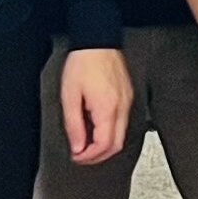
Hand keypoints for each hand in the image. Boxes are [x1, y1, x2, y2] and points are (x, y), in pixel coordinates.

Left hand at [60, 46, 134, 166]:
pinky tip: (97, 128)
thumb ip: (74, 126)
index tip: (77, 156)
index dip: (89, 157)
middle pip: (116, 145)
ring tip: (87, 144)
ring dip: (105, 145)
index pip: (104, 146)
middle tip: (82, 155)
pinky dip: (110, 132)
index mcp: (107, 109)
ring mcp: (127, 101)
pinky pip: (122, 122)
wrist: (97, 42)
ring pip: (121, 135)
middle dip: (98, 156)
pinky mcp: (127, 96)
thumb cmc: (83, 64)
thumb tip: (77, 147)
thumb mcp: (70, 97)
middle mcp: (121, 107)